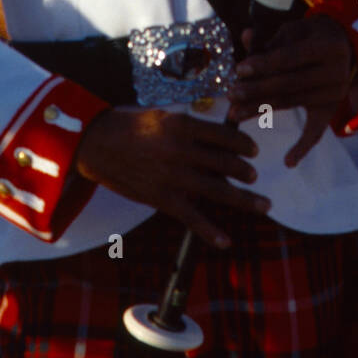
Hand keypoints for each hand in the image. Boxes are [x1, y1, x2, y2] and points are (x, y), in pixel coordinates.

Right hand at [75, 106, 269, 247]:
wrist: (95, 143)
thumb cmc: (127, 126)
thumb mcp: (161, 117)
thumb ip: (187, 128)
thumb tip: (215, 138)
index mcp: (182, 125)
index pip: (224, 134)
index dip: (243, 142)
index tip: (253, 149)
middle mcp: (181, 150)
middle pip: (226, 162)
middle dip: (245, 171)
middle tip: (253, 175)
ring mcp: (173, 176)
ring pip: (218, 190)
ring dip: (244, 199)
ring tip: (262, 203)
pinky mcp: (162, 198)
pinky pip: (192, 217)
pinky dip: (211, 231)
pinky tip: (226, 241)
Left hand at [228, 16, 357, 166]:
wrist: (344, 48)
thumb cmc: (309, 36)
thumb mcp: (295, 31)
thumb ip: (271, 39)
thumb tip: (246, 37)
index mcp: (327, 46)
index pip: (291, 57)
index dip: (264, 63)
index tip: (239, 70)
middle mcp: (335, 72)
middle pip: (290, 84)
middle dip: (257, 90)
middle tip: (231, 95)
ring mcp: (335, 93)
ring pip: (292, 103)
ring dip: (261, 110)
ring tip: (234, 114)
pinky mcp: (331, 110)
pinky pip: (317, 131)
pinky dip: (303, 147)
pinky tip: (288, 162)